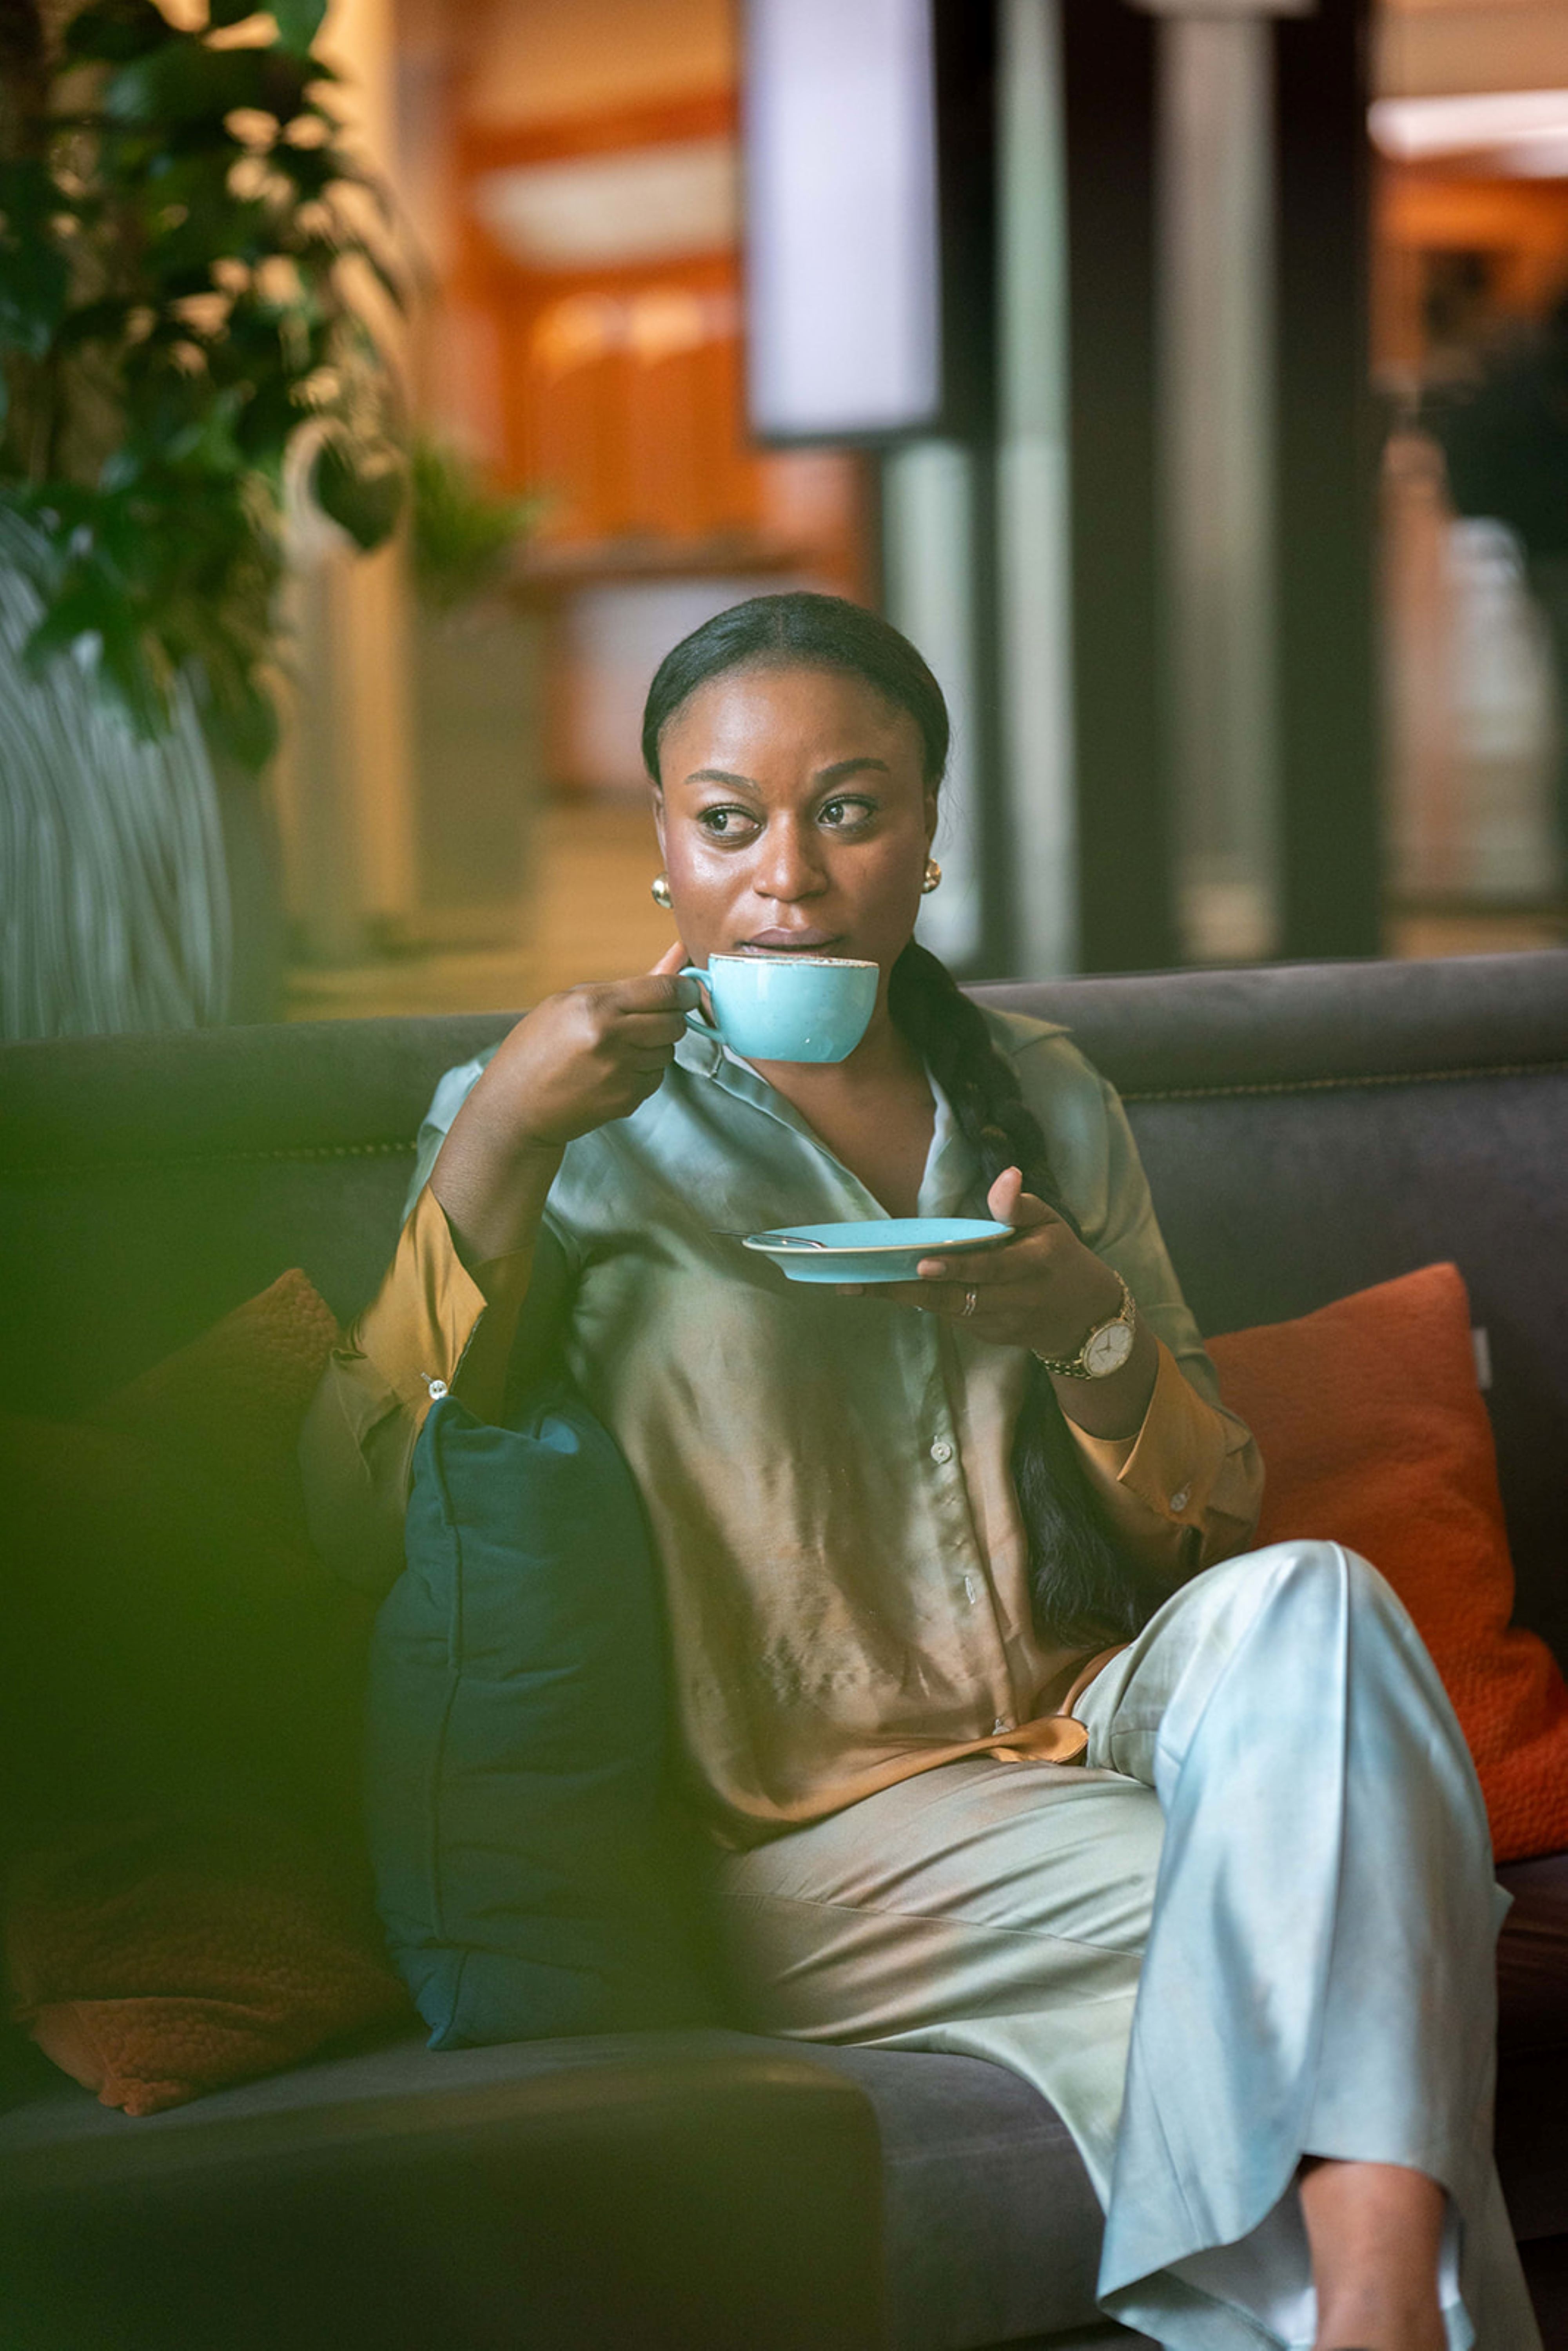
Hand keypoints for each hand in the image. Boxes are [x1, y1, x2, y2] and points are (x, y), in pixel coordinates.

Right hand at [468, 940, 697, 1155]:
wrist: (515, 1106)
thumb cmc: (538, 1047)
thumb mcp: (573, 1002)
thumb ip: (631, 983)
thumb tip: (680, 954)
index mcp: (594, 1005)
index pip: (664, 991)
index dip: (684, 990)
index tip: (686, 992)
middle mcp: (610, 1038)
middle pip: (674, 1023)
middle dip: (669, 1020)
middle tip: (646, 1022)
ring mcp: (619, 1072)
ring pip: (668, 1052)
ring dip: (653, 1049)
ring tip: (618, 1050)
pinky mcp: (625, 1100)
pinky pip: (655, 1078)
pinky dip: (642, 1073)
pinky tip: (612, 1073)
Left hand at [840, 1167, 1124, 1358]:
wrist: (1083, 1317)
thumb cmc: (1061, 1258)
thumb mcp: (1052, 1223)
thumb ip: (1021, 1205)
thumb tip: (1006, 1174)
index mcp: (1034, 1266)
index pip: (991, 1267)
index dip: (957, 1267)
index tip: (922, 1263)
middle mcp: (1014, 1300)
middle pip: (955, 1297)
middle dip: (905, 1290)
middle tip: (860, 1282)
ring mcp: (998, 1323)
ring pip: (946, 1310)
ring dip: (902, 1298)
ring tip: (857, 1285)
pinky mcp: (986, 1335)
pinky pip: (951, 1317)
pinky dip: (922, 1302)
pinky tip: (889, 1288)